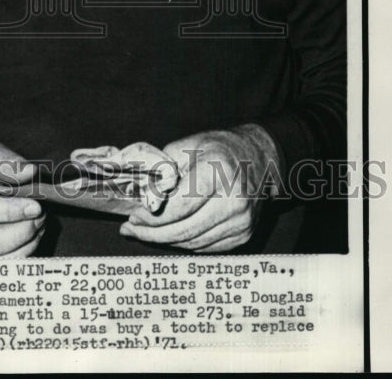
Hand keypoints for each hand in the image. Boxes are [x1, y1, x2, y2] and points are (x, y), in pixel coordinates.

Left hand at [120, 125, 280, 251]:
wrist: (260, 159)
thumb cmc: (219, 149)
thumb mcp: (188, 146)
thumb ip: (164, 169)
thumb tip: (139, 193)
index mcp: (218, 173)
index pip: (179, 206)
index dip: (152, 216)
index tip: (132, 215)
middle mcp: (233, 201)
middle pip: (184, 229)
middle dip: (152, 232)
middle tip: (131, 228)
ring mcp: (241, 222)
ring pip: (192, 242)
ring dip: (164, 240)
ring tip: (143, 232)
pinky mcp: (242, 236)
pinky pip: (204, 247)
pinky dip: (182, 243)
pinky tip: (167, 234)